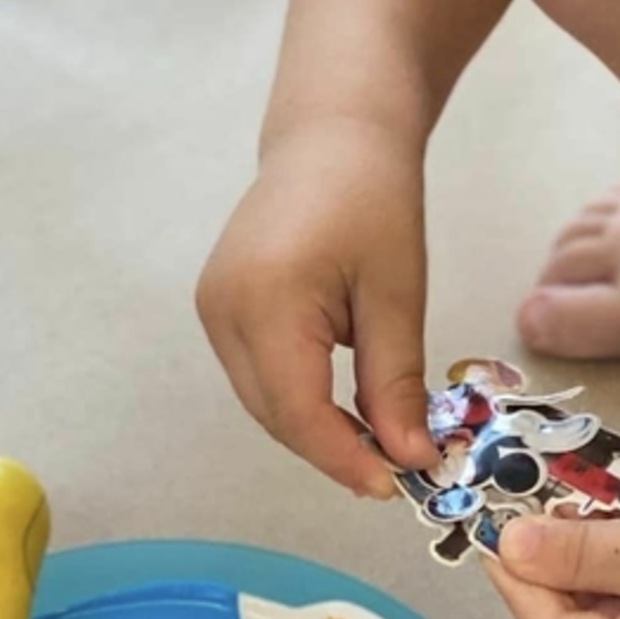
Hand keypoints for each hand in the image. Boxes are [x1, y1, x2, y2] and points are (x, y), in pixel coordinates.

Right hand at [196, 119, 435, 495]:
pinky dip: (297, 396)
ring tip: (376, 439)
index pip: (298, 411)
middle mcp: (222, 310)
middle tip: (395, 468)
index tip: (396, 485)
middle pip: (274, 413)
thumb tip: (408, 459)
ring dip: (314, 427)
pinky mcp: (217, 304)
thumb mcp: (397, 294)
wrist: (333, 134)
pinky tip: (343, 401)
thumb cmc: (375, 198)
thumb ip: (395, 381)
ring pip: (262, 399)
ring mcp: (211, 307)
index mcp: (265, 301)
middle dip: (332, 449)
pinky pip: (255, 373)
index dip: (345, 458)